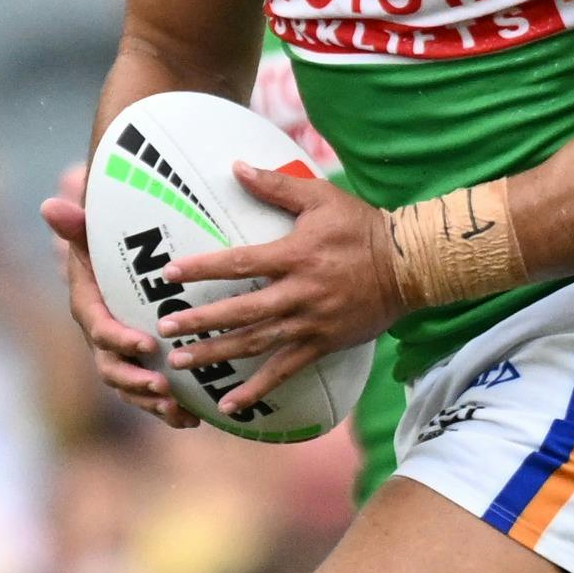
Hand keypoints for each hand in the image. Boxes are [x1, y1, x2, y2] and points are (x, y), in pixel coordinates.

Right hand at [42, 161, 190, 425]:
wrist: (114, 260)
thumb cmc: (106, 242)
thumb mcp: (92, 232)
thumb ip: (76, 224)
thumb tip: (50, 205)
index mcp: (89, 309)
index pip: (100, 329)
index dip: (120, 340)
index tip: (147, 344)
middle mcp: (101, 339)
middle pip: (114, 369)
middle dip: (137, 383)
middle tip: (163, 387)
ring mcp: (120, 357)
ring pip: (132, 389)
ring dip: (153, 404)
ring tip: (180, 411)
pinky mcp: (139, 367)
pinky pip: (150, 395)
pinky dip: (169, 409)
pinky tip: (194, 418)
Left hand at [148, 160, 399, 421]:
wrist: (409, 266)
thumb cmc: (361, 226)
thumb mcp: (320, 196)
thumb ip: (276, 185)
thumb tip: (236, 167)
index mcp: (294, 256)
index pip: (238, 263)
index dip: (202, 269)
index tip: (169, 275)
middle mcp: (298, 293)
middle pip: (241, 311)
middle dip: (200, 321)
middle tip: (165, 328)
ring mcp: (310, 323)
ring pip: (256, 344)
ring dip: (217, 355)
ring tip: (181, 364)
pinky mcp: (322, 344)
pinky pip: (285, 372)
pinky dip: (257, 390)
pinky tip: (230, 405)